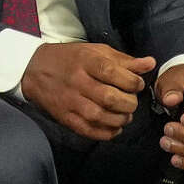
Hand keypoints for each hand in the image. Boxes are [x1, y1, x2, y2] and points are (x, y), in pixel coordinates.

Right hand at [20, 42, 155, 140]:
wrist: (33, 69)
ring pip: (101, 117)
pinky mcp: (65, 117)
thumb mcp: (95, 51)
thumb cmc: (69, 58)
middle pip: (110, 98)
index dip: (133, 82)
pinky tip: (114, 127)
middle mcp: (77, 82)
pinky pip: (89, 130)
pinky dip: (107, 132)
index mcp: (86, 61)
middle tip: (130, 101)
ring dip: (121, 119)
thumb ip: (123, 60)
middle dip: (129, 103)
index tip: (136, 84)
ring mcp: (70, 101)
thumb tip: (150, 63)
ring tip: (124, 115)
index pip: (115, 73)